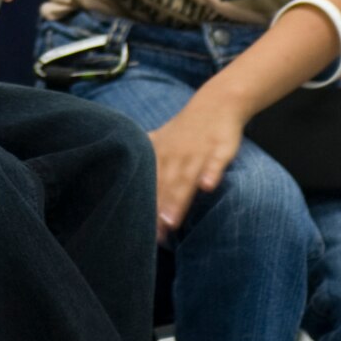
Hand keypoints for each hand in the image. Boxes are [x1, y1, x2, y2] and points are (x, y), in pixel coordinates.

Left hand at [147, 94, 245, 239]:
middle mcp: (175, 154)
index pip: (148, 184)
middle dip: (157, 210)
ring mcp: (198, 152)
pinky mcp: (220, 149)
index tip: (138, 231)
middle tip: (152, 237)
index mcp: (160, 155)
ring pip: (186, 178)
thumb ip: (146, 160)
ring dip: (178, 199)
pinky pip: (215, 163)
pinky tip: (207, 187)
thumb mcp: (161, 140)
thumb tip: (121, 173)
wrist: (216, 102)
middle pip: (164, 186)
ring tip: (171, 221)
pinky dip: (211, 173)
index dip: (143, 206)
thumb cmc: (186, 128)